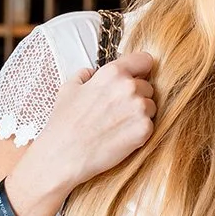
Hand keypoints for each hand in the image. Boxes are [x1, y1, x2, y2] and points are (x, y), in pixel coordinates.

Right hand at [18, 51, 157, 193]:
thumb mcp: (68, 89)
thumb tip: (90, 72)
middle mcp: (129, 87)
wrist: (64, 155)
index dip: (141, 69)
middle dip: (137, 96)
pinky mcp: (144, 130)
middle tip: (117, 110)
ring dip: (140, 114)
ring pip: (150, 106)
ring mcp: (139, 108)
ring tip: (117, 125)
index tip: (138, 76)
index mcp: (113, 73)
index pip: (145, 60)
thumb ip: (84, 75)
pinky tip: (120, 136)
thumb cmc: (64, 124)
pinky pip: (150, 126)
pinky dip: (139, 131)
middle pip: (148, 87)